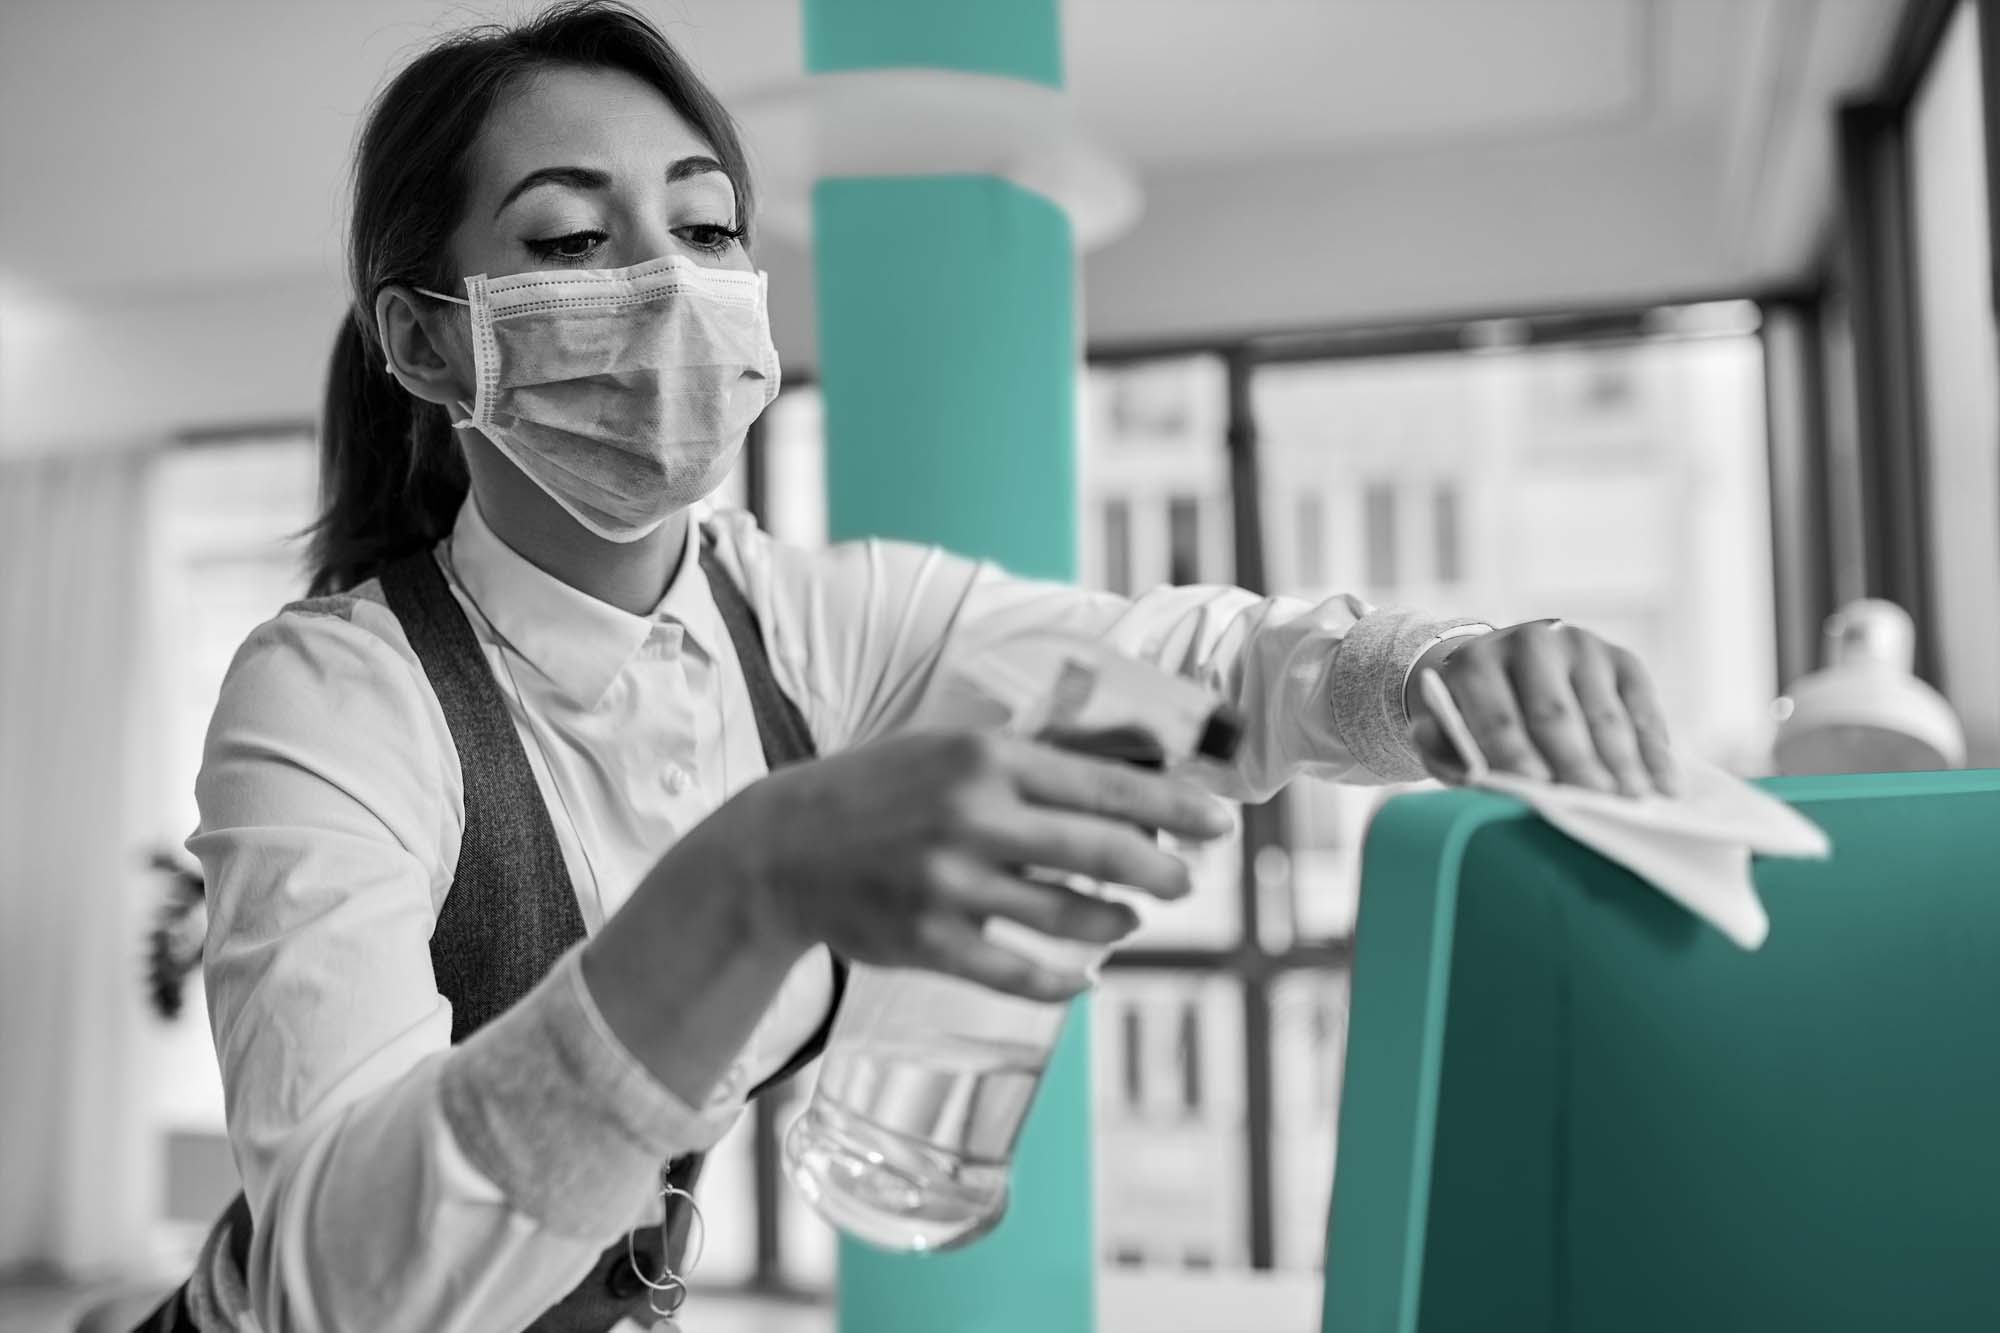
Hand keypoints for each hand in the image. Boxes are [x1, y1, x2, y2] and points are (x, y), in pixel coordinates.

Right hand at [694, 731, 1235, 1001]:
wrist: (783, 846)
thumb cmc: (883, 789)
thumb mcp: (954, 749)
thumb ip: (1039, 758)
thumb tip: (1138, 763)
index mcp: (986, 760)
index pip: (1106, 786)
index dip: (1174, 808)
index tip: (1221, 822)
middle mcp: (972, 818)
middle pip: (1102, 853)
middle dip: (1163, 872)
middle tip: (1188, 882)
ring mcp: (950, 885)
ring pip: (1070, 918)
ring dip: (1116, 923)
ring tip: (1129, 919)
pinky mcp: (929, 942)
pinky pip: (1019, 974)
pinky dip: (1064, 981)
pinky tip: (1085, 978)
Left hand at [1405, 621, 1677, 796]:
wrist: (1506, 669)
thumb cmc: (1474, 717)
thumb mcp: (1446, 733)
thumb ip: (1446, 753)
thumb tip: (1472, 776)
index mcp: (1477, 663)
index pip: (1498, 715)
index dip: (1517, 754)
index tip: (1540, 789)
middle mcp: (1530, 643)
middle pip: (1555, 713)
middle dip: (1577, 761)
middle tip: (1598, 802)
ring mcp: (1581, 647)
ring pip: (1604, 713)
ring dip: (1622, 762)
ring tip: (1634, 801)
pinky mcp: (1621, 659)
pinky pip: (1643, 708)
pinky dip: (1656, 750)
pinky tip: (1665, 785)